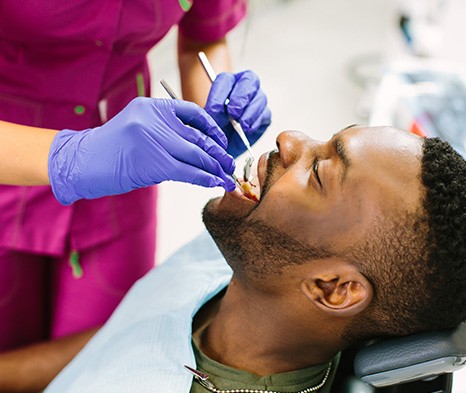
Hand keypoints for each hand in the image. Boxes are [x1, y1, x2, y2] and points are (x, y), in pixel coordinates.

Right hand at [48, 97, 235, 204]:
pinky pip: (188, 171)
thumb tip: (198, 150)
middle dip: (217, 153)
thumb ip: (165, 132)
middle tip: (229, 165)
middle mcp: (155, 119)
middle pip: (197, 137)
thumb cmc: (110, 149)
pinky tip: (214, 183)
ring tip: (227, 177)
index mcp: (152, 106)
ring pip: (196, 155)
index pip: (193, 112)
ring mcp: (154, 139)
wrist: (81, 162)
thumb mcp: (137, 129)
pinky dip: (204, 178)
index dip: (212, 128)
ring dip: (215, 168)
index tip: (221, 142)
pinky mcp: (154, 162)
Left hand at [205, 70, 271, 157]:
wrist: (225, 144)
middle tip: (233, 113)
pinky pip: (264, 114)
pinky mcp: (264, 114)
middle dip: (240, 98)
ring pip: (259, 97)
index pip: (226, 80)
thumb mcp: (210, 119)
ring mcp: (257, 98)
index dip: (220, 95)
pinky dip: (255, 123)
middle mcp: (244, 86)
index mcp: (227, 82)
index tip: (213, 111)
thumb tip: (216, 111)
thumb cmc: (217, 127)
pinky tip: (247, 130)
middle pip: (249, 80)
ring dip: (249, 113)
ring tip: (241, 126)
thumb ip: (213, 113)